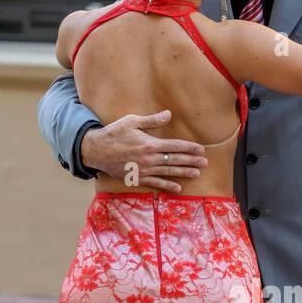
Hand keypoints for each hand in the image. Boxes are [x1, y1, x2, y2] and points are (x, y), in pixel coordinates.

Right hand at [80, 111, 207, 190]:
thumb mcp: (132, 121)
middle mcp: (149, 159)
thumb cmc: (114, 133)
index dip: (189, 148)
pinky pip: (156, 183)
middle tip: (205, 163)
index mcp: (150, 144)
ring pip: (168, 172)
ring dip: (184, 173)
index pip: (175, 146)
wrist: (97, 150)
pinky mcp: (138, 178)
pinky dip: (167, 185)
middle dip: (191, 161)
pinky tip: (178, 187)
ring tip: (196, 173)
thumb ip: (152, 120)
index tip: (201, 149)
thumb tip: (169, 114)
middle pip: (175, 160)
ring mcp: (144, 170)